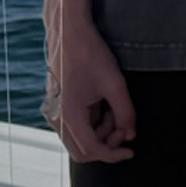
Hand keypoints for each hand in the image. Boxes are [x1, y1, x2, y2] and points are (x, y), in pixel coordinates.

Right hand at [46, 16, 135, 162]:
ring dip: (101, 131)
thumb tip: (130, 136)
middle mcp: (56, 117)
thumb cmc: (90, 53)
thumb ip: (125, 113)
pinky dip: (93, 122)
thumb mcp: (115, 84)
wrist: (68, 31)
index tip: (130, 151)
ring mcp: (54, 111)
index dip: (114, 155)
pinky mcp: (57, 105)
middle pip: (82, 151)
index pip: (91, 150)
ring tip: (115, 108)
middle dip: (107, 144)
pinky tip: (104, 104)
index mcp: (68, 114)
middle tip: (124, 126)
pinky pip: (76, 125)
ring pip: (80, 138)